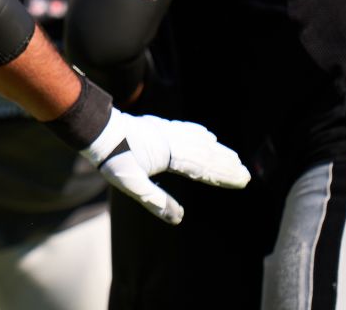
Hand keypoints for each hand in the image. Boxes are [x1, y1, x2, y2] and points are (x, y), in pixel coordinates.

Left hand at [84, 109, 249, 224]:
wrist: (99, 130)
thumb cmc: (113, 158)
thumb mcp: (131, 184)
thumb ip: (155, 200)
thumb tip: (178, 219)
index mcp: (169, 154)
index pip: (202, 169)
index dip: (222, 176)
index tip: (241, 181)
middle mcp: (172, 140)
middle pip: (205, 154)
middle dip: (226, 165)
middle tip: (246, 174)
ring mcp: (167, 131)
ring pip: (199, 142)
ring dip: (218, 151)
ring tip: (234, 157)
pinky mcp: (159, 126)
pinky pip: (187, 130)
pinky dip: (201, 134)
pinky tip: (209, 136)